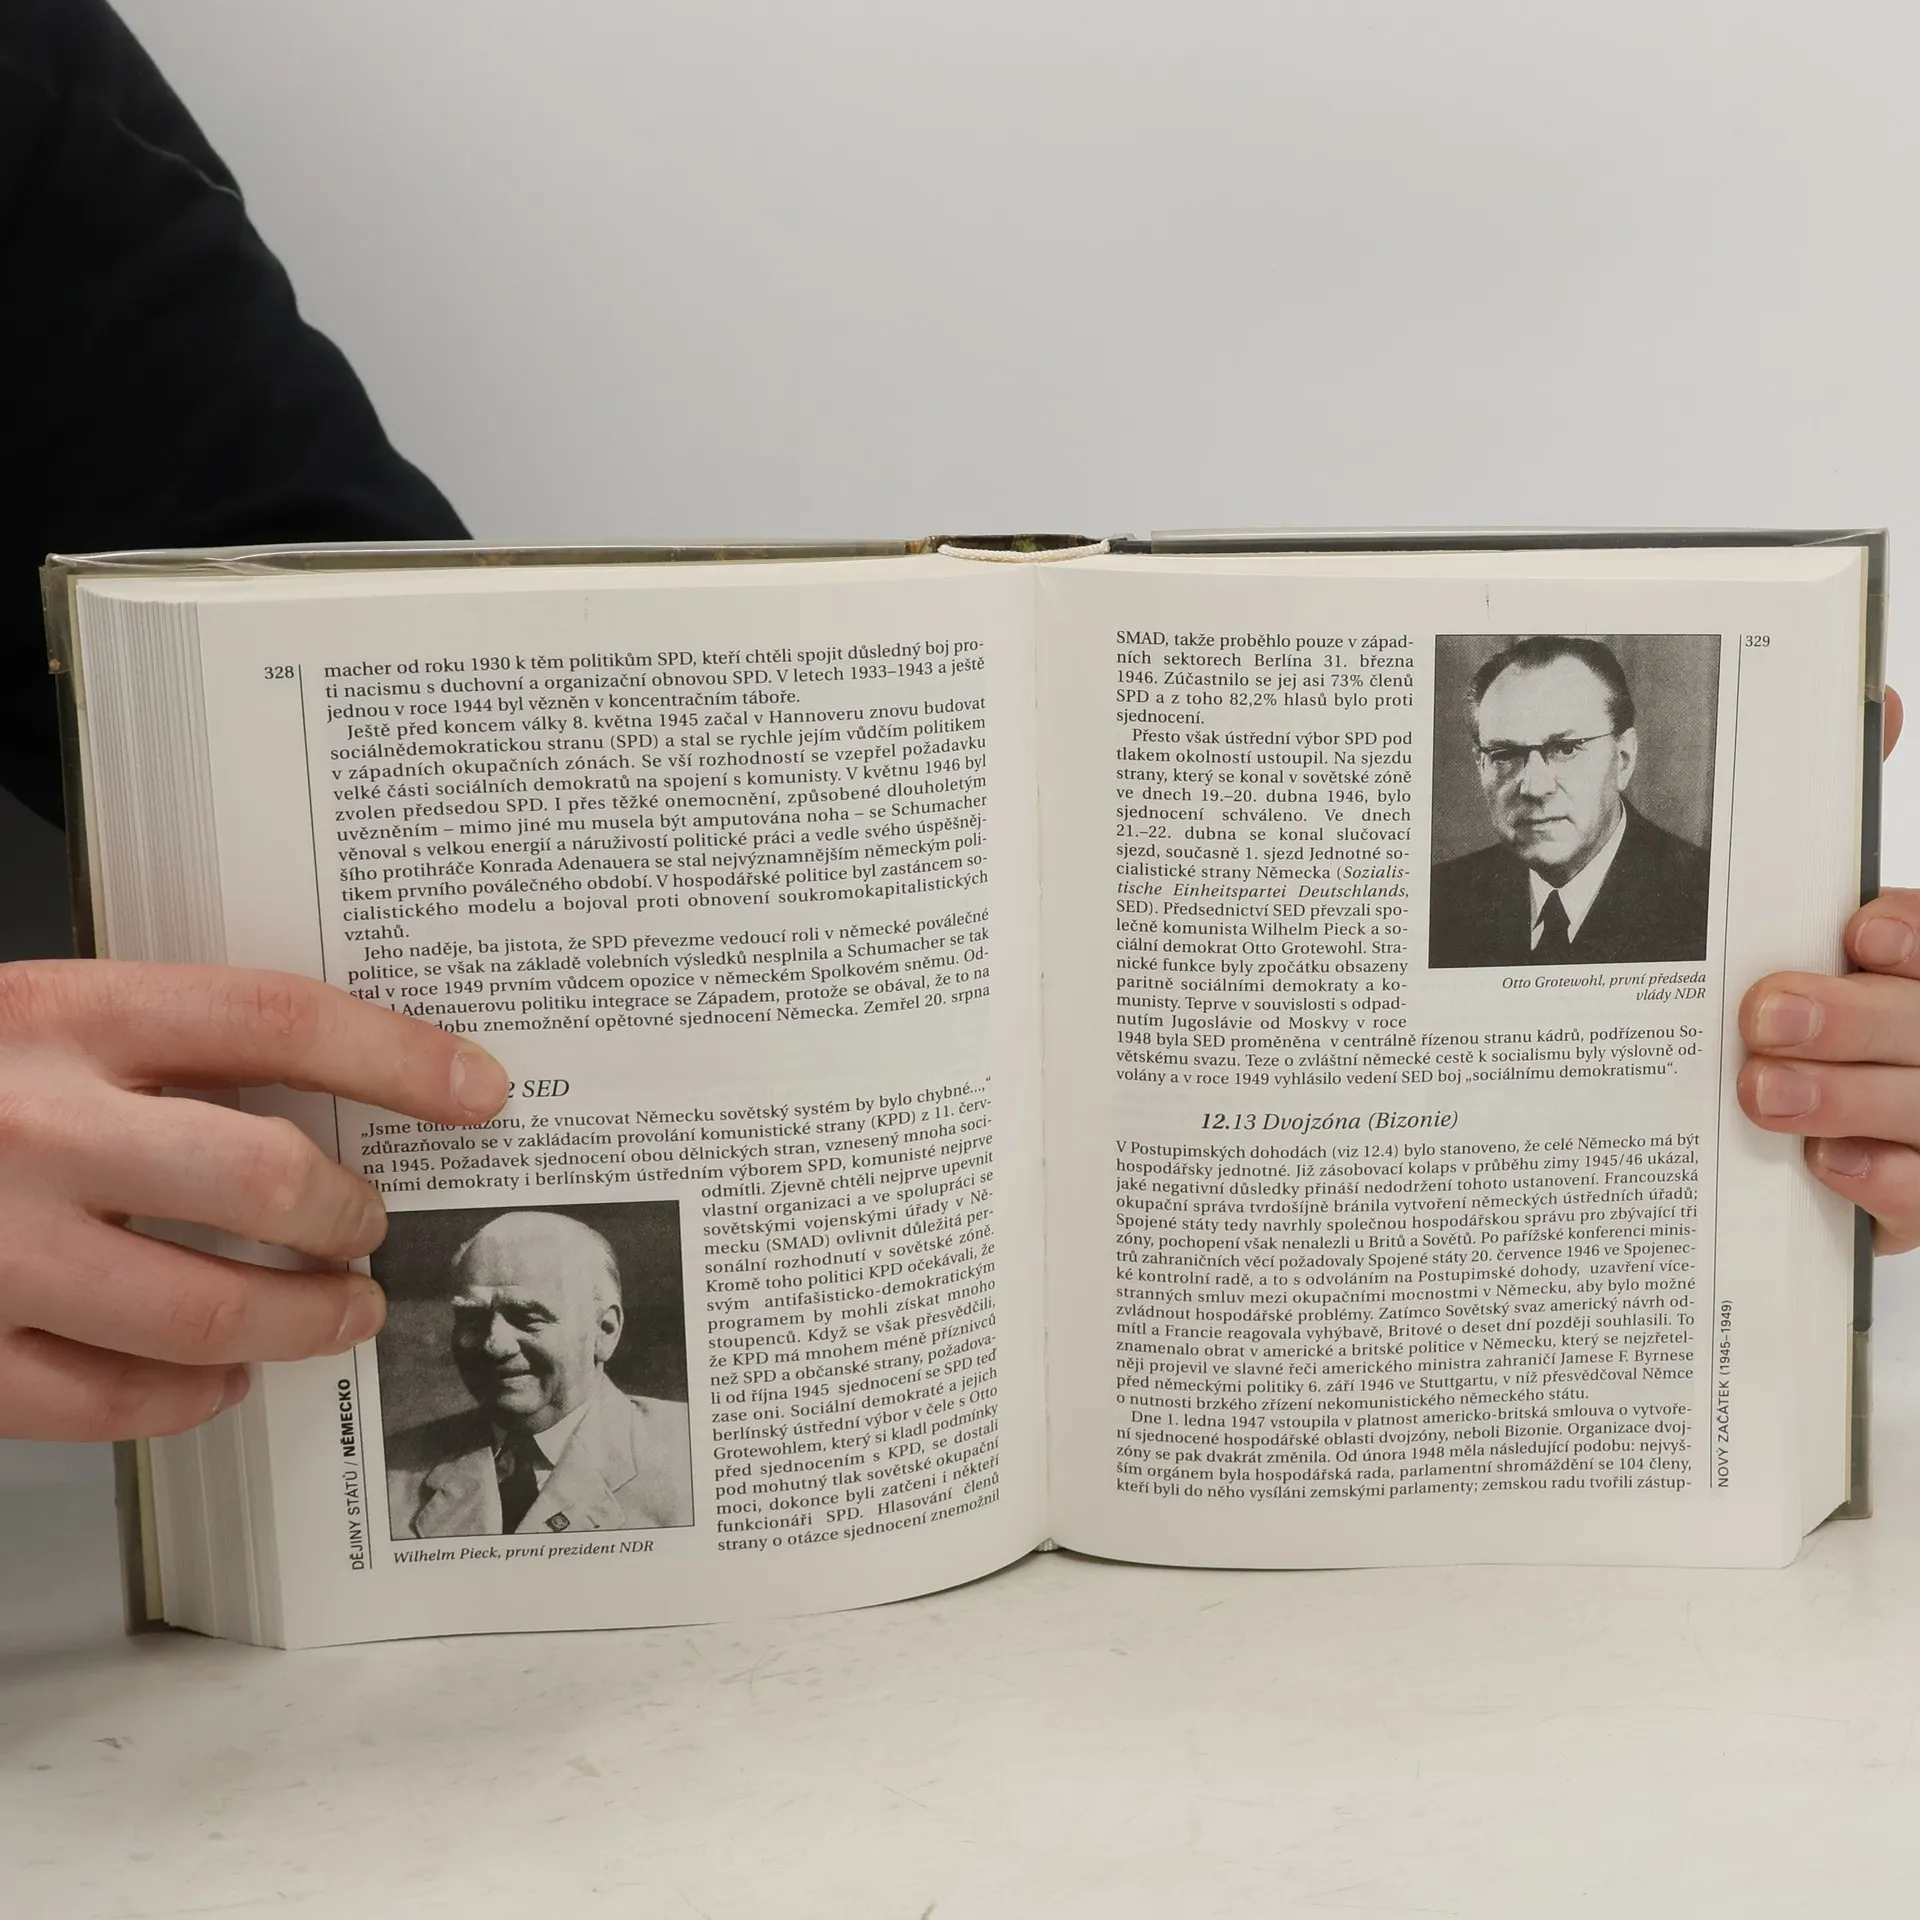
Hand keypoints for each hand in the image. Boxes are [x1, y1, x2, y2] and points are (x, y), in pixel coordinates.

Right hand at [0, 962, 508, 1440]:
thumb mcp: (32, 1018)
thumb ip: (152, 1049)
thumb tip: (325, 1096)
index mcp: (56, 1014)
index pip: (273, 1019)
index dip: (398, 1056)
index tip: (478, 1089)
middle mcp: (29, 1124)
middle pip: (267, 1175)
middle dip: (354, 1214)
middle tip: (376, 1229)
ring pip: (210, 1305)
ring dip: (306, 1319)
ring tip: (338, 1312)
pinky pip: (113, 1400)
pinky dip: (192, 1396)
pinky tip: (221, 1377)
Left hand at [1738, 687, 1917, 1247]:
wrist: (1847, 1121)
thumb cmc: (1837, 1000)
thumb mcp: (1820, 907)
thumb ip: (1838, 819)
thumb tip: (1874, 694)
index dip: (1916, 937)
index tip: (1859, 933)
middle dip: (1856, 1020)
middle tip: (1766, 1016)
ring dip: (1851, 1099)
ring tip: (1764, 1091)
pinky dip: (1884, 1181)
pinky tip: (1828, 1164)